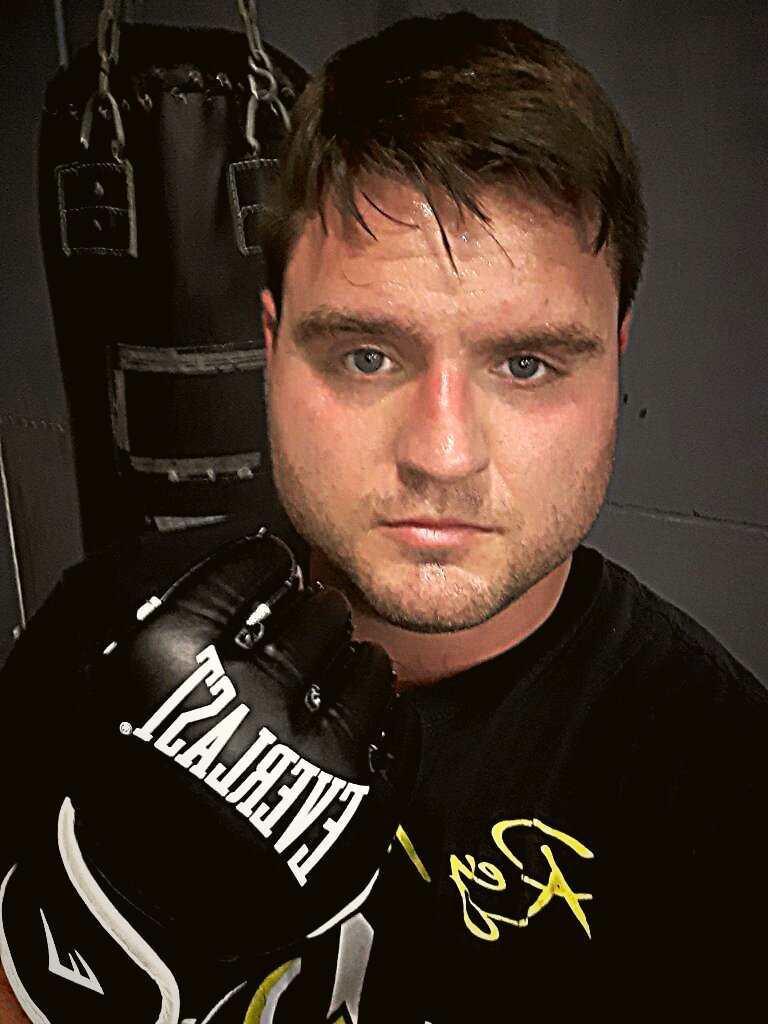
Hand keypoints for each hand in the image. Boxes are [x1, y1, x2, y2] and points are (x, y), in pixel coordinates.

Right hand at [66, 530, 419, 958]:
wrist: (153, 905)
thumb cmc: (139, 791)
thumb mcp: (122, 690)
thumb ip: (179, 619)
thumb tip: (253, 572)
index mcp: (175, 664)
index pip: (253, 568)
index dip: (267, 565)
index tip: (273, 571)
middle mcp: (248, 702)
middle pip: (321, 613)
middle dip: (317, 613)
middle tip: (309, 627)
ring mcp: (310, 758)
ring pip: (371, 665)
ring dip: (356, 664)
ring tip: (332, 681)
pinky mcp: (358, 806)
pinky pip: (400, 730)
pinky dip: (385, 716)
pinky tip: (359, 720)